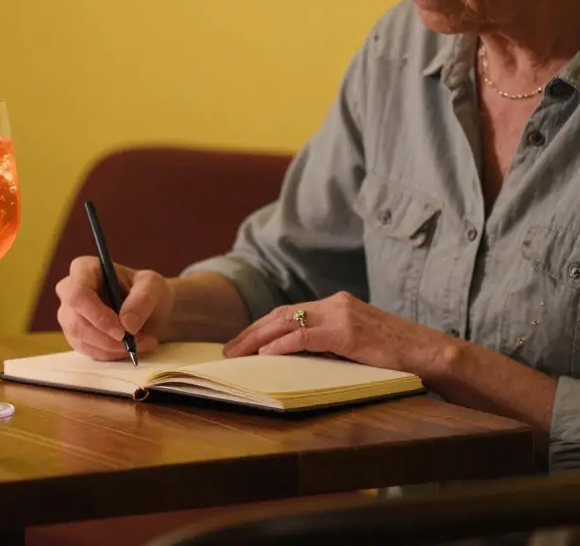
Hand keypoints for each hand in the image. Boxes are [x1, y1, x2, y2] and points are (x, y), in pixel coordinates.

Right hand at [55, 256, 166, 360]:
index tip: (122, 331)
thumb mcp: (153, 286)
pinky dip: (110, 354)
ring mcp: (69, 314)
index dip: (97, 316)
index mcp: (84, 269)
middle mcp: (69, 290)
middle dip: (108, 338)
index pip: (78, 295)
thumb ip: (143, 299)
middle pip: (76, 321)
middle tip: (138, 342)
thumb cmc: (147, 290)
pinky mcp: (75, 334)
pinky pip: (86, 351)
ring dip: (113, 348)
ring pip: (81, 339)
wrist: (150, 308)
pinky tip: (129, 348)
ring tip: (142, 343)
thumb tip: (127, 324)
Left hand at [223, 291, 448, 375]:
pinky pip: (306, 337)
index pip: (288, 311)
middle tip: (229, 349)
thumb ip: (329, 342)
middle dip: (251, 331)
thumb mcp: (356, 342)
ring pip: (287, 322)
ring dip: (258, 338)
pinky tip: (266, 354)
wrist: (430, 352)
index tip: (242, 342)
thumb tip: (295, 355)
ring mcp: (341, 316)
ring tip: (238, 353)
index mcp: (336, 303)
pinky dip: (282, 345)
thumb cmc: (396, 353)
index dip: (262, 326)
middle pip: (281, 314)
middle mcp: (335, 303)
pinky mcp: (347, 332)